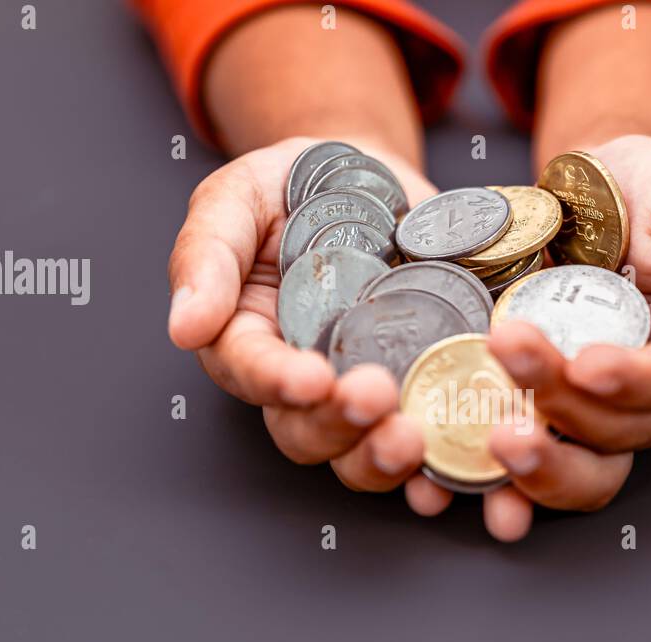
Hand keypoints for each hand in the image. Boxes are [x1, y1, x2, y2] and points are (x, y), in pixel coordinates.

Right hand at [167, 136, 437, 491]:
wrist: (369, 174)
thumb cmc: (289, 187)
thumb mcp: (236, 198)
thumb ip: (206, 256)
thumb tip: (185, 327)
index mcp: (249, 340)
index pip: (253, 374)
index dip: (279, 383)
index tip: (310, 379)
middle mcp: (306, 379)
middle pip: (307, 432)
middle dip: (338, 427)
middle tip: (375, 398)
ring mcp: (365, 388)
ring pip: (361, 453)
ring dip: (383, 457)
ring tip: (413, 436)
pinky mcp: (424, 385)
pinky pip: (432, 436)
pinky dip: (446, 458)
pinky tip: (465, 454)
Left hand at [409, 134, 650, 540]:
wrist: (581, 193)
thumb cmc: (646, 190)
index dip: (639, 381)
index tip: (589, 363)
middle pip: (627, 428)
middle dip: (568, 402)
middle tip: (510, 352)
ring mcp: (605, 413)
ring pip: (588, 465)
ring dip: (543, 459)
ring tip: (498, 433)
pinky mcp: (554, 418)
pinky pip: (540, 464)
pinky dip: (508, 486)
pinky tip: (476, 482)